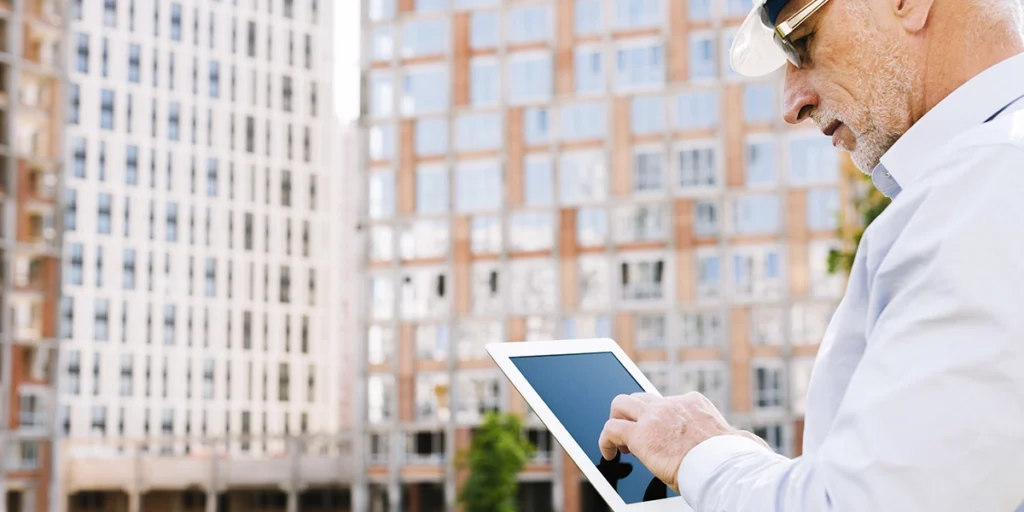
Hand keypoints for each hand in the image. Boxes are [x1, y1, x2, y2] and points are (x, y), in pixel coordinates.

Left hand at [597, 392, 769, 493]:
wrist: (723, 466)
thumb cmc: (734, 459)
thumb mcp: (740, 442)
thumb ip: (741, 440)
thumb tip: (757, 447)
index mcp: (694, 403)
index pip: (668, 402)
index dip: (659, 417)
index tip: (659, 431)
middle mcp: (672, 404)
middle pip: (640, 396)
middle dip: (631, 412)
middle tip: (631, 432)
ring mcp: (654, 416)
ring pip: (620, 404)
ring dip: (615, 420)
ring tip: (617, 441)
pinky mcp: (640, 435)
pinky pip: (611, 429)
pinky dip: (605, 440)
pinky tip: (609, 454)